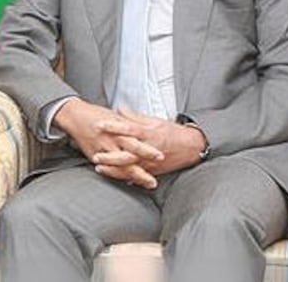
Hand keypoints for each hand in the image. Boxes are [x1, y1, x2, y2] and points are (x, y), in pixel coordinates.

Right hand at [54, 99, 164, 188]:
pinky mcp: (94, 155)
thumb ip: (130, 124)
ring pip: (120, 165)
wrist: (74, 115)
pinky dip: (116, 174)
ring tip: (146, 182)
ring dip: (134, 175)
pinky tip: (127, 181)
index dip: (149, 150)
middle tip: (153, 179)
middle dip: (142, 168)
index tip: (161, 157)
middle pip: (130, 156)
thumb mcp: (116, 116)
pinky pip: (107, 168)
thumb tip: (145, 131)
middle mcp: (112, 139)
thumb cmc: (95, 114)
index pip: (137, 141)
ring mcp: (103, 148)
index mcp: (119, 128)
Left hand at [92, 109, 206, 177]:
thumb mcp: (154, 120)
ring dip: (114, 169)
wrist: (192, 147)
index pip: (127, 128)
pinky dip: (124, 177)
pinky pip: (137, 176)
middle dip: (110, 155)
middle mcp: (148, 148)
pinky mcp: (153, 171)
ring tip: (99, 168)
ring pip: (130, 167)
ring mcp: (150, 162)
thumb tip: (119, 110)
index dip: (112, 126)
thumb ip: (134, 116)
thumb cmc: (172, 132)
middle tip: (95, 155)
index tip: (98, 125)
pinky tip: (112, 177)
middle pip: (126, 152)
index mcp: (147, 132)